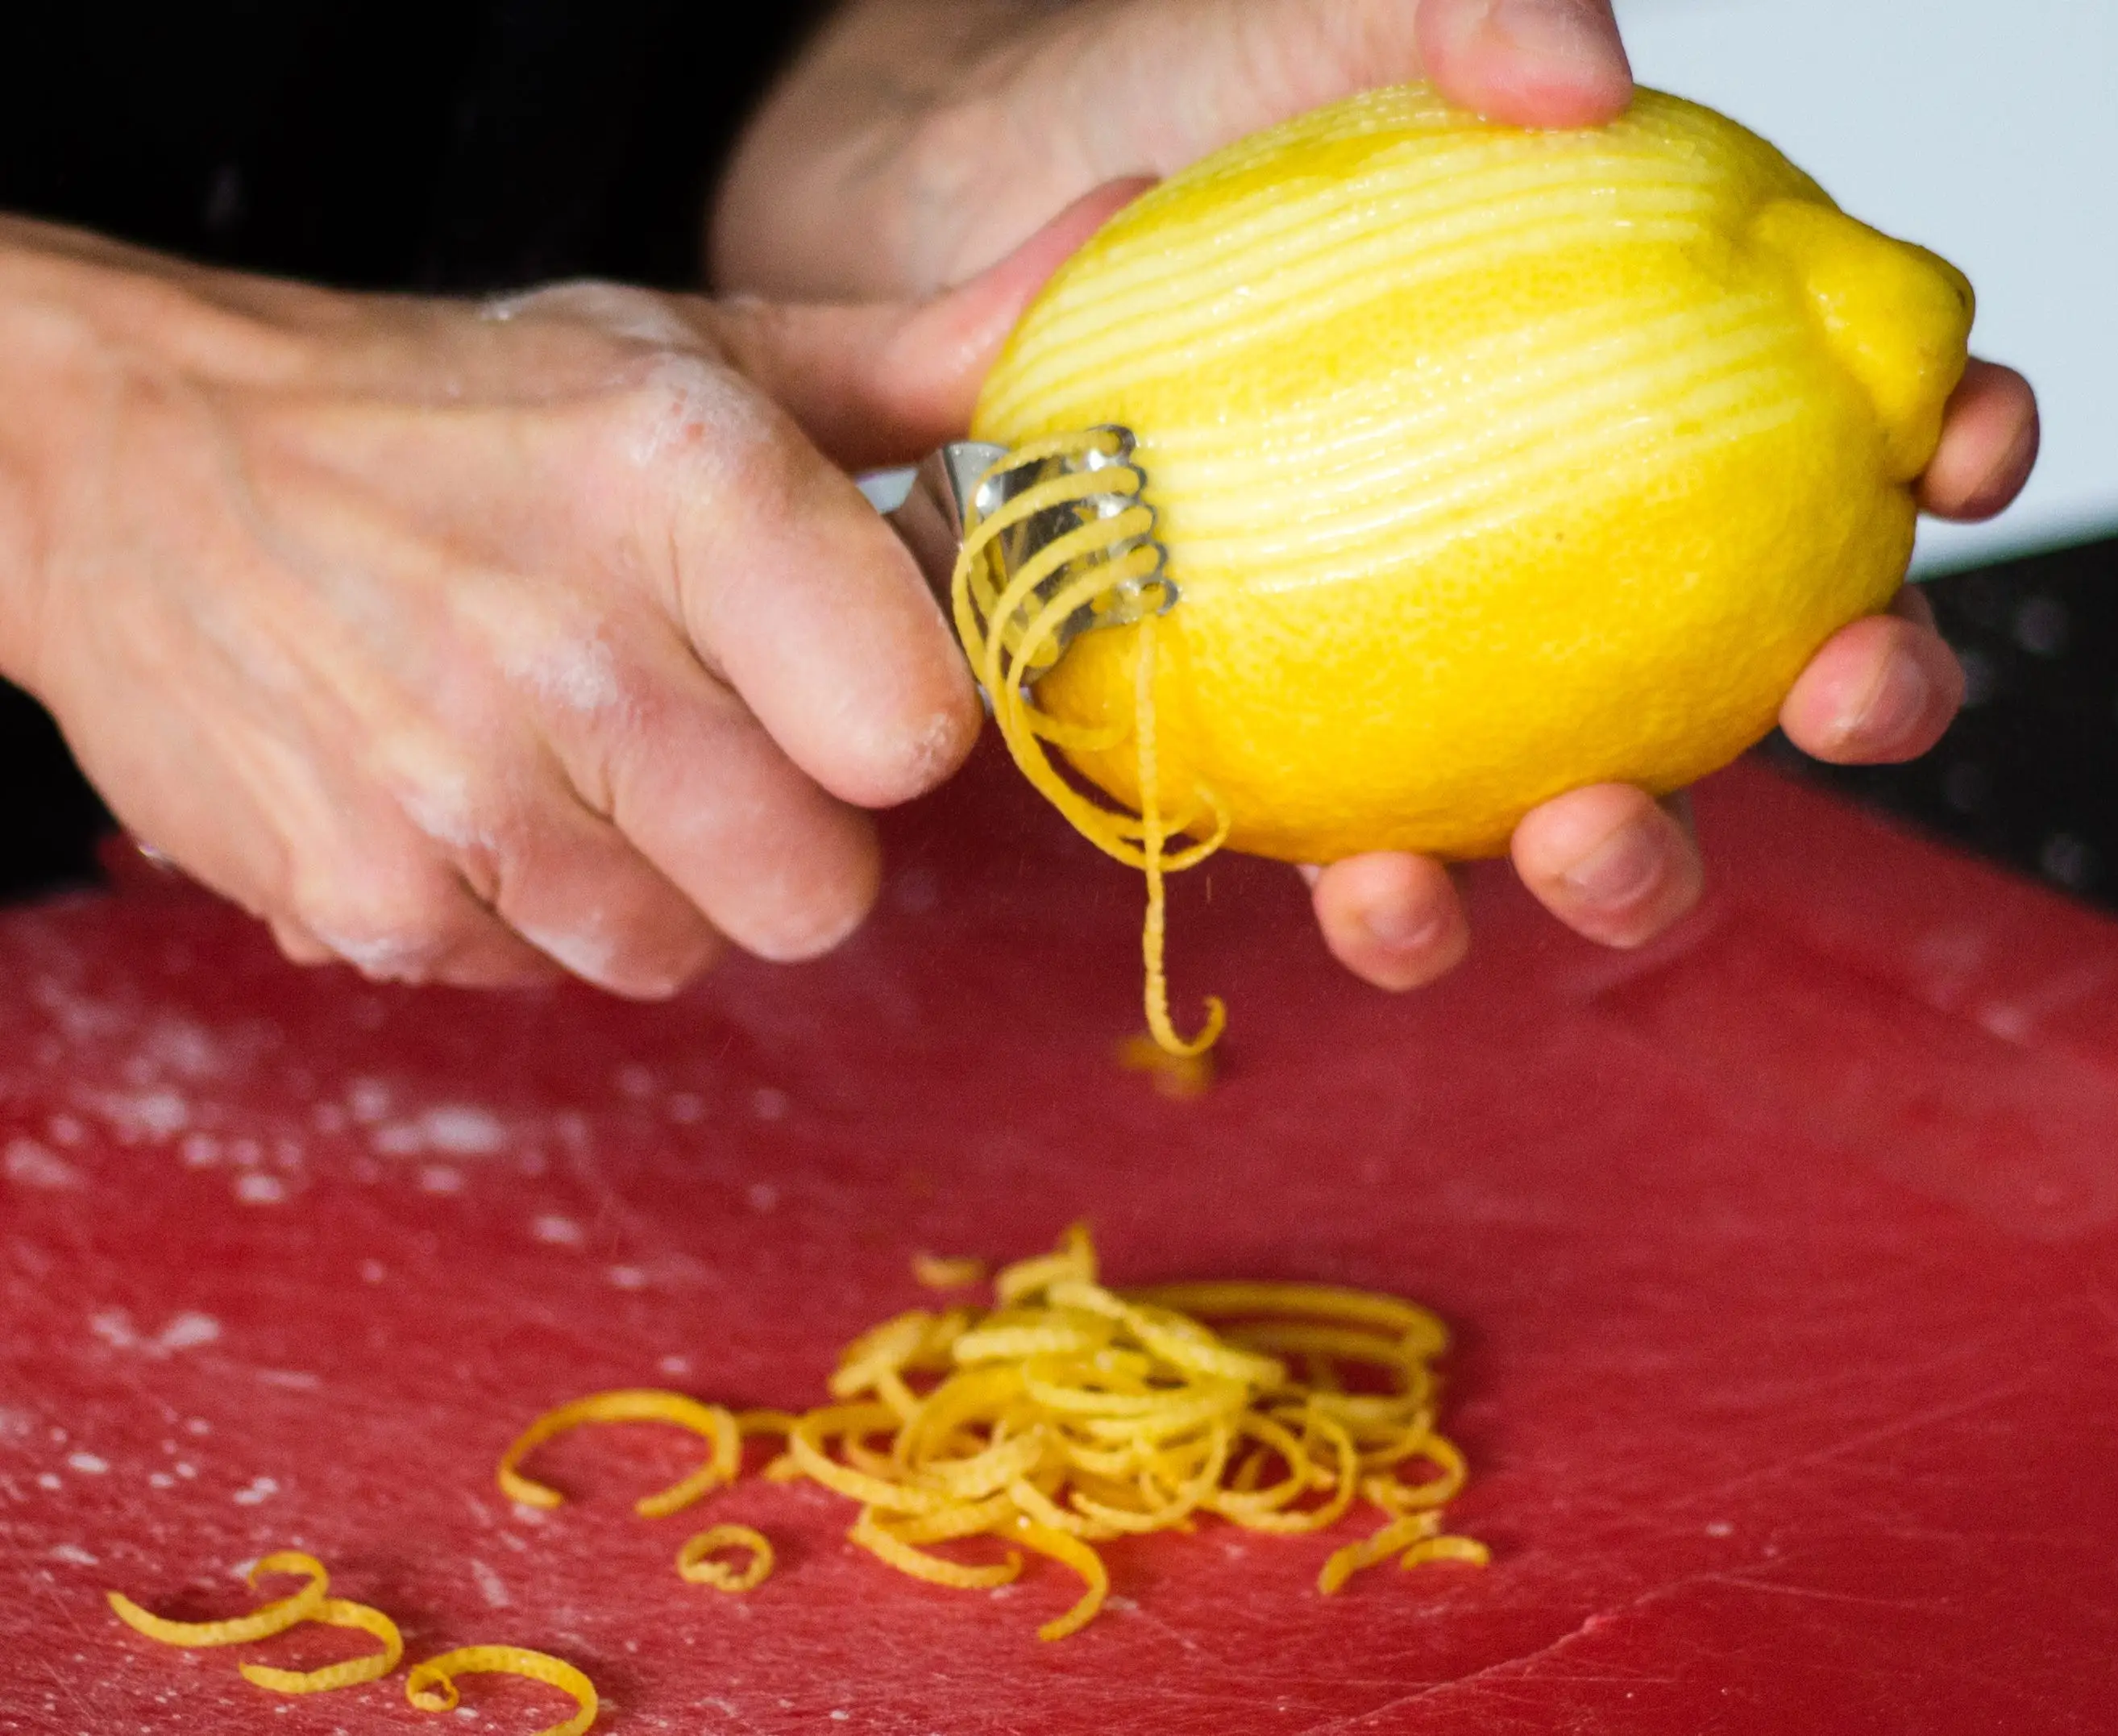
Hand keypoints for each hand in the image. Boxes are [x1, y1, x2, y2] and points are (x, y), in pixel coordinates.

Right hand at [0, 200, 1115, 993]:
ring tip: (555, 744)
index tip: (837, 677)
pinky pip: (540, 976)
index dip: (894, 722)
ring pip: (682, 951)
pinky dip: (516, 911)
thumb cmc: (456, 414)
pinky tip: (459, 789)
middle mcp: (576, 648)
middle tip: (693, 728)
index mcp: (687, 485)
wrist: (133, 464)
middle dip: (783, 833)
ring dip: (648, 875)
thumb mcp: (694, 353)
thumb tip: (1119, 251)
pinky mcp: (366, 900)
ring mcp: (460, 794)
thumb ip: (930, 356)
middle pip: (821, 893)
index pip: (919, 734)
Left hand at [717, 0, 2038, 989]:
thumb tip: (1590, 79)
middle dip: (1862, 693)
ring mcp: (1438, 660)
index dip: (1955, 439)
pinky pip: (1375, 855)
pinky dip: (1394, 900)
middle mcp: (1561, 533)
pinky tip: (1367, 889)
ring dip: (1631, 859)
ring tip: (1582, 838)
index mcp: (1632, 368)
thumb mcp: (1322, 20)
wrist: (946, 230)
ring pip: (1595, 799)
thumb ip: (1463, 16)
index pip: (1851, 404)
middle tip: (1843, 685)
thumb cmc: (1159, 110)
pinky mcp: (1298, 747)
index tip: (1963, 449)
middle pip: (1776, 644)